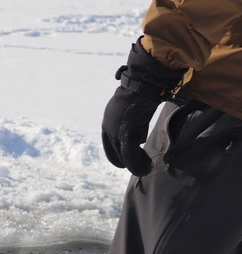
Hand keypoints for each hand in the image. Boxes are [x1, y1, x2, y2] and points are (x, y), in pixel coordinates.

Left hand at [101, 38, 185, 176]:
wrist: (142, 84)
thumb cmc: (141, 93)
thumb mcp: (131, 110)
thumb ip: (131, 124)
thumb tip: (139, 139)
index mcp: (107, 122)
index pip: (108, 144)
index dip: (116, 155)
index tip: (124, 161)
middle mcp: (109, 128)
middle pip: (115, 152)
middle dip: (127, 162)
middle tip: (138, 167)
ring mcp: (116, 132)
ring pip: (124, 156)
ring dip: (135, 165)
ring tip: (144, 169)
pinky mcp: (127, 134)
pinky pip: (131, 155)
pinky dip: (138, 163)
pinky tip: (146, 167)